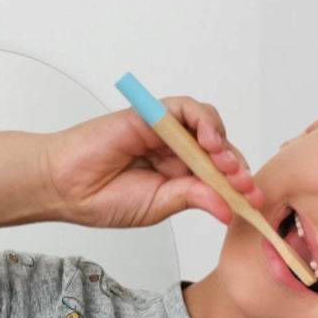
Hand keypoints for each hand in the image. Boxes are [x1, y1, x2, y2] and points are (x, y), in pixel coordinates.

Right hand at [40, 95, 261, 228]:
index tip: (253, 201)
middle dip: (236, 167)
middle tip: (243, 185)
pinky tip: (207, 139)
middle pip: (220, 150)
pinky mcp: (153, 114)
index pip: (220, 177)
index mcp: (182, 177)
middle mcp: (177, 152)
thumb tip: (228, 208)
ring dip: (222, 143)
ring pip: (208, 125)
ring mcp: (166, 132)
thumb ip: (193, 198)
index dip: (239, 186)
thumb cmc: (103, 198)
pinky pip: (186, 108)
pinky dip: (202, 119)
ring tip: (224, 163)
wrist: (65, 186)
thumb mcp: (160, 205)